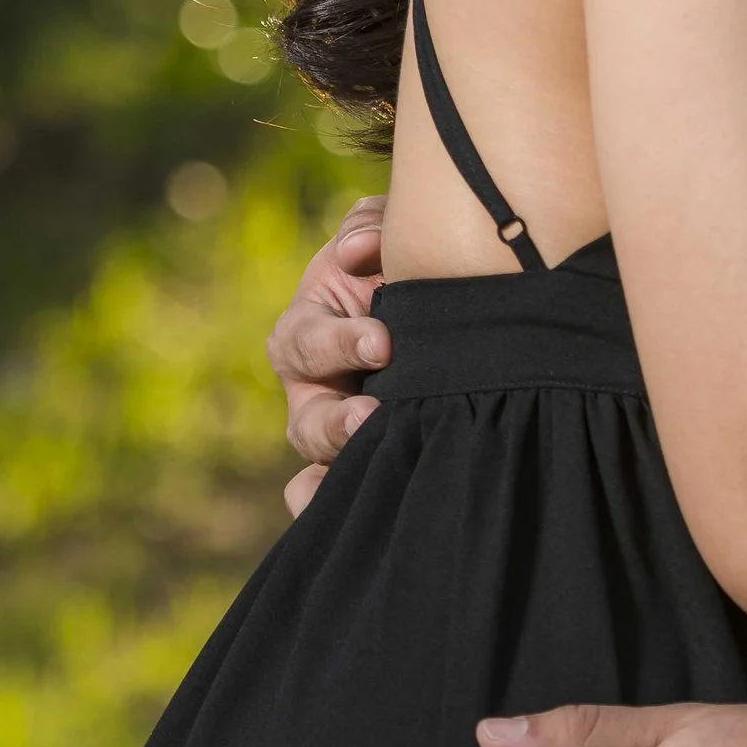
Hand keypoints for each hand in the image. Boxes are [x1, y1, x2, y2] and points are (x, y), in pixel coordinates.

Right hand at [268, 196, 391, 513]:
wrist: (438, 295)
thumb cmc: (394, 263)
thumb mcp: (378, 234)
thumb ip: (367, 229)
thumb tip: (356, 254)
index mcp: (307, 331)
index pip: (307, 342)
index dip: (339, 343)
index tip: (383, 341)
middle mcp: (314, 392)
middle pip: (308, 423)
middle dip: (338, 425)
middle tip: (374, 415)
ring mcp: (337, 433)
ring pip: (322, 466)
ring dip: (343, 468)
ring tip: (377, 463)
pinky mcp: (364, 460)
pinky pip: (332, 496)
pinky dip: (331, 508)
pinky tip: (361, 517)